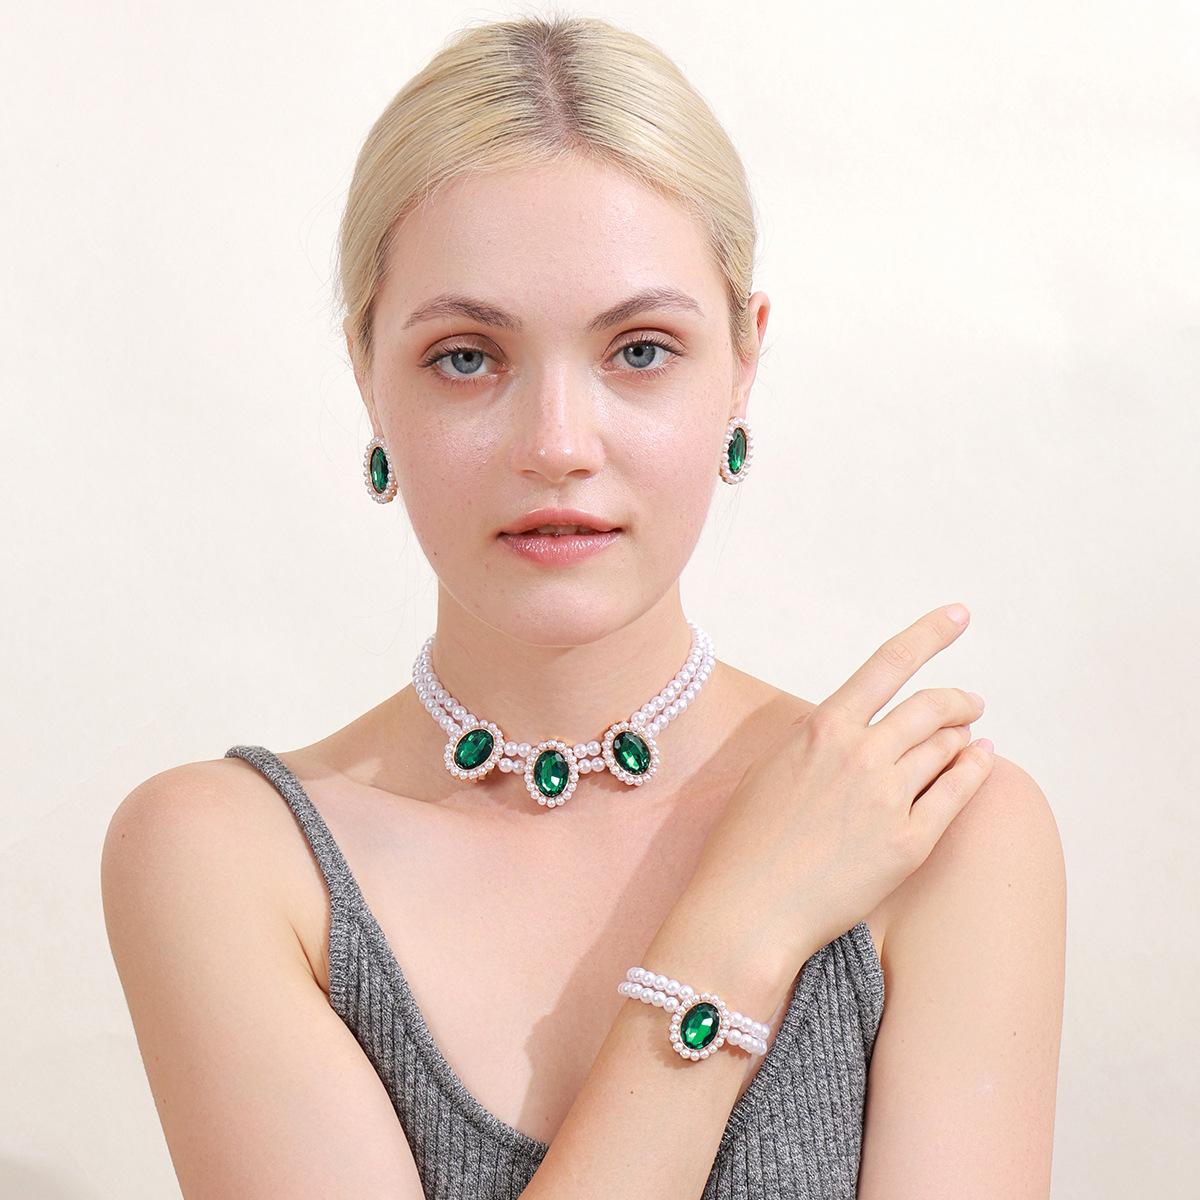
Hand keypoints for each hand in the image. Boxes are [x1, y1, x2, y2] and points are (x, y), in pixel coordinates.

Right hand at [688, 603, 993, 973]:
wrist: (747, 910)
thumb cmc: (746, 842)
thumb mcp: (772, 768)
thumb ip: (816, 740)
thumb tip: (853, 725)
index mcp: (822, 728)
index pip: (888, 664)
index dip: (930, 634)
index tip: (959, 614)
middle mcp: (860, 754)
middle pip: (930, 707)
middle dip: (958, 699)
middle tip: (971, 703)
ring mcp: (888, 798)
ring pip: (946, 747)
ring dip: (964, 735)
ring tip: (969, 737)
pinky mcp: (909, 843)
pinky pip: (958, 792)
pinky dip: (975, 769)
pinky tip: (981, 761)